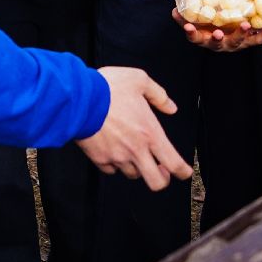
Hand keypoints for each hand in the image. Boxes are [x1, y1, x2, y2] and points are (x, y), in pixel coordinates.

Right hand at [76, 67, 191, 190]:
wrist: (77, 98)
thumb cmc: (108, 88)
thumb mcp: (139, 80)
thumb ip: (158, 95)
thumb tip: (170, 107)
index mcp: (150, 134)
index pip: (174, 163)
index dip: (184, 172)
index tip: (184, 171)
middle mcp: (136, 150)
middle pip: (157, 182)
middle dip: (162, 179)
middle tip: (160, 170)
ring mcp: (117, 157)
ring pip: (133, 174)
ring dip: (137, 167)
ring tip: (133, 154)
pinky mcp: (99, 158)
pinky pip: (111, 170)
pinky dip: (115, 165)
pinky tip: (114, 152)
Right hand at [174, 7, 261, 51]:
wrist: (228, 27)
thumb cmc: (210, 23)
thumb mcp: (198, 20)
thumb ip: (186, 16)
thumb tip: (175, 9)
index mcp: (205, 38)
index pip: (195, 38)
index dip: (191, 33)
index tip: (188, 28)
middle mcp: (220, 44)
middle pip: (218, 44)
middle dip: (218, 39)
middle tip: (217, 33)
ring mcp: (234, 44)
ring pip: (237, 42)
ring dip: (241, 34)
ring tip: (245, 25)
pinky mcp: (248, 42)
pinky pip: (257, 40)